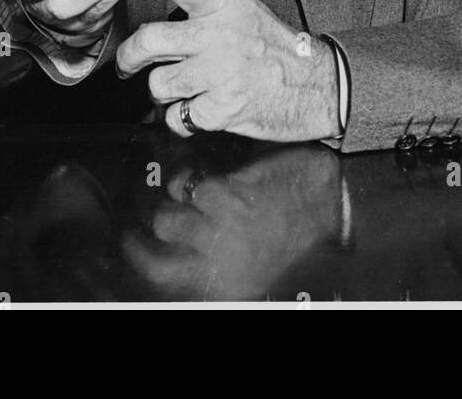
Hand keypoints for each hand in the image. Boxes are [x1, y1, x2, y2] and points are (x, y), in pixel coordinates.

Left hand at [115, 0, 341, 141]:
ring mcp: (221, 74)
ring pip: (159, 84)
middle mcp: (221, 36)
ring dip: (165, 92)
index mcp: (227, 7)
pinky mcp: (223, 109)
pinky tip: (202, 109)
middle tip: (128, 64)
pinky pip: (177, 118)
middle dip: (128, 57)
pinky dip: (183, 120)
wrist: (317, 87)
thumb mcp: (245, 12)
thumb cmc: (274, 48)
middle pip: (150, 40)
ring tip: (185, 88)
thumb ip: (205, 7)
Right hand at [122, 148, 341, 299]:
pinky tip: (205, 173)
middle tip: (139, 218)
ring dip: (171, 202)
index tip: (128, 248)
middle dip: (140, 235)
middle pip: (150, 258)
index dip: (138, 265)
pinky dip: (191, 176)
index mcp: (220, 288)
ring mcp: (217, 234)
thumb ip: (210, 261)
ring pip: (164, 218)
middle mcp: (214, 268)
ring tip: (186, 192)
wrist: (334, 203)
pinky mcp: (225, 197)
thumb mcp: (250, 264)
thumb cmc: (295, 233)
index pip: (160, 283)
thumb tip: (171, 248)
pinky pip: (187, 185)